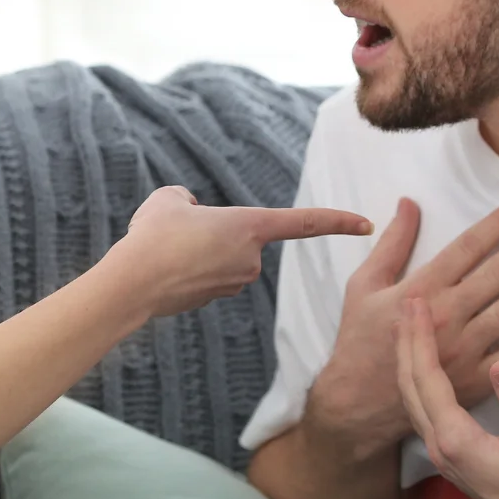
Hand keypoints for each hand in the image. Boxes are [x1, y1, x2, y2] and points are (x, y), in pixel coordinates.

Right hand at [106, 187, 372, 318]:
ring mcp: (233, 283)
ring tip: (165, 251)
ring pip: (219, 256)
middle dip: (212, 231)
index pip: (304, 223)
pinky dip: (187, 269)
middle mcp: (250, 259)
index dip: (337, 220)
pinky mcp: (213, 299)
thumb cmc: (154, 236)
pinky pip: (206, 274)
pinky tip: (163, 270)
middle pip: (239, 236)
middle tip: (176, 231)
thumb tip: (191, 213)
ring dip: (197, 251)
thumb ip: (188, 201)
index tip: (365, 223)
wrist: (132, 284)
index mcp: (250, 227)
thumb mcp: (169, 199)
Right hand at [306, 195, 498, 457]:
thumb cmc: (361, 339)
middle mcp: (446, 316)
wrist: (359, 402)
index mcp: (421, 290)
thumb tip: (409, 203)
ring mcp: (463, 349)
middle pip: (497, 275)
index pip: (468, 247)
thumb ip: (391, 244)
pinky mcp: (474, 379)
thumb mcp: (364, 285)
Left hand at [396, 296, 498, 498]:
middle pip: (410, 385)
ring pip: (413, 398)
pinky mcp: (451, 455)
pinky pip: (424, 408)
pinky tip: (425, 365)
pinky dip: (420, 379)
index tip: (417, 304)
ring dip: (409, 360)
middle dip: (406, 342)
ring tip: (409, 327)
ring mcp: (442, 453)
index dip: (420, 338)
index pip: (427, 379)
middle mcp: (439, 445)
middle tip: (407, 304)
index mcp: (455, 440)